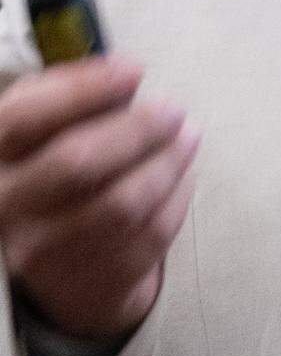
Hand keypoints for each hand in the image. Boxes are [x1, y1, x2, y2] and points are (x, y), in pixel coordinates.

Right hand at [0, 56, 198, 341]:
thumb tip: (126, 73)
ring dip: (168, 164)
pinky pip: (147, 237)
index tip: (136, 71)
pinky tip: (181, 177)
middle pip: (76, 162)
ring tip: (187, 137)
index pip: (25, 118)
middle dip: (138, 129)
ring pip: (121, 204)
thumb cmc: (52, 163)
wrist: (50, 252)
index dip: (85, 90)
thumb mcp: (46, 122)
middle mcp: (7, 208)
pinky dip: (175, 200)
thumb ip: (74, 90)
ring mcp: (43, 254)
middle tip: (174, 110)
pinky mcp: (85, 285)